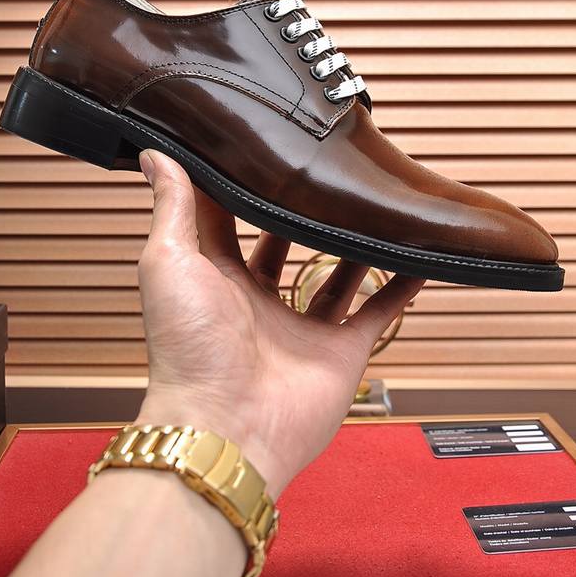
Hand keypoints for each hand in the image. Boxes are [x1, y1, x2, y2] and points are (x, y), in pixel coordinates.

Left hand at [136, 150, 422, 497]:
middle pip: (286, 248)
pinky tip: (419, 261)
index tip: (264, 150)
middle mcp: (260, 301)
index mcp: (218, 278)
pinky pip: (376, 314)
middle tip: (327, 175)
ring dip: (354, 247)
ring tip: (374, 209)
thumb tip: (156, 153)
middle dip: (302, 215)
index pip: (233, 223)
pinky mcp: (341, 351)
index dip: (245, 189)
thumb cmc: (188, 345)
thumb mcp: (169, 261)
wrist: (226, 426)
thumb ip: (173, 206)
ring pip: (335, 277)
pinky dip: (399, 290)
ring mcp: (303, 328)